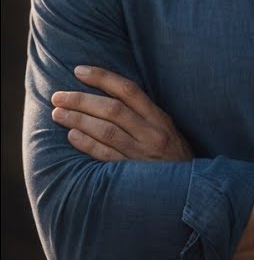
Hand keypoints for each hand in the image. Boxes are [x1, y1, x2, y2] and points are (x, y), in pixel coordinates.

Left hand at [50, 65, 192, 161]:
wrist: (189, 188)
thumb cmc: (173, 155)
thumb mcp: (167, 130)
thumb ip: (144, 115)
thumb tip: (109, 95)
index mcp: (160, 119)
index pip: (129, 91)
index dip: (103, 78)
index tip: (80, 70)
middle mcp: (152, 133)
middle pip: (113, 110)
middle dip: (82, 100)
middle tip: (59, 96)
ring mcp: (142, 154)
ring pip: (106, 131)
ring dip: (78, 120)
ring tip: (58, 113)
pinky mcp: (132, 173)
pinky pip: (106, 156)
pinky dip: (87, 144)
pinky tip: (71, 136)